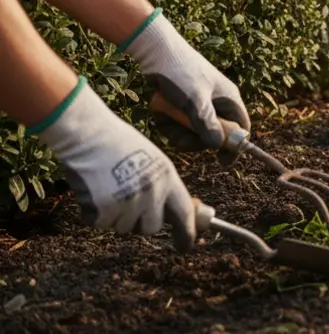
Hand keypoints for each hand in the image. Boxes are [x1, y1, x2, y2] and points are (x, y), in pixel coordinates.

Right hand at [34, 76, 195, 250]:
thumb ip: (162, 186)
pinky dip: (93, 213)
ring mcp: (129, 203)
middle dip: (139, 222)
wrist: (89, 134)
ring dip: (114, 216)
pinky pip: (99, 223)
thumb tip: (172, 213)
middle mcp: (152, 194)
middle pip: (151, 228)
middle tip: (126, 202)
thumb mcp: (153, 161)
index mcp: (168, 179)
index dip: (187, 233)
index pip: (185, 214)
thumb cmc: (119, 144)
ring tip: (107, 187)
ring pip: (123, 228)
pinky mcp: (104, 210)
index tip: (186, 246)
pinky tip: (93, 189)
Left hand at [123, 10, 249, 163]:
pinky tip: (159, 113)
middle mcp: (217, 102)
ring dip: (177, 131)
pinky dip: (168, 122)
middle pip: (214, 134)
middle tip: (178, 137)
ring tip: (163, 120)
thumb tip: (216, 145)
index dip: (233, 147)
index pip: (241, 129)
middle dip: (195, 139)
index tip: (220, 163)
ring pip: (194, 131)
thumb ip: (206, 123)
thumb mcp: (194, 100)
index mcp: (229, 99)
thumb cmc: (180, 72)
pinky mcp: (183, 102)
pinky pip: (180, 123)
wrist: (155, 51)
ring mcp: (200, 102)